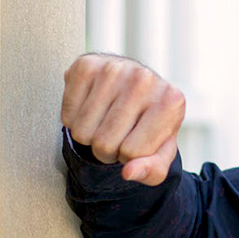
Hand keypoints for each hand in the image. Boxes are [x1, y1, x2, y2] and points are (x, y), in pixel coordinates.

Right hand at [60, 53, 184, 183]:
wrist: (136, 87)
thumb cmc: (149, 123)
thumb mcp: (160, 152)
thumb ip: (152, 170)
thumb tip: (129, 172)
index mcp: (171, 102)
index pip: (132, 153)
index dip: (128, 157)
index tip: (134, 141)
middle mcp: (145, 79)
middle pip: (103, 144)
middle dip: (106, 150)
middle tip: (116, 133)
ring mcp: (115, 68)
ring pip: (82, 132)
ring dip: (88, 136)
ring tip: (104, 121)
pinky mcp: (86, 65)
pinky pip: (67, 115)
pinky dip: (73, 119)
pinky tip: (90, 107)